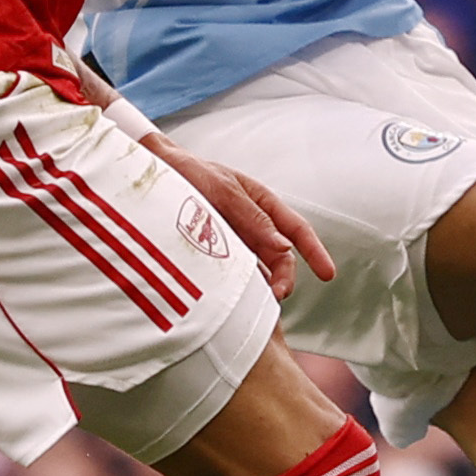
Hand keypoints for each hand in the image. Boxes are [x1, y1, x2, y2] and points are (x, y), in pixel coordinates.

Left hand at [148, 137, 336, 297]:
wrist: (148, 175)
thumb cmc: (186, 173)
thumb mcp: (221, 190)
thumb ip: (252, 218)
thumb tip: (284, 247)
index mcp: (261, 202)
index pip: (297, 229)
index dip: (315, 252)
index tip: (327, 274)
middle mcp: (251, 223)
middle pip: (280, 256)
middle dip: (285, 277)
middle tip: (278, 296)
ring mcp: (233, 240)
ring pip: (260, 269)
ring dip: (264, 286)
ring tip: (259, 302)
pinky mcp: (214, 254)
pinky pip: (235, 274)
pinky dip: (242, 288)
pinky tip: (238, 300)